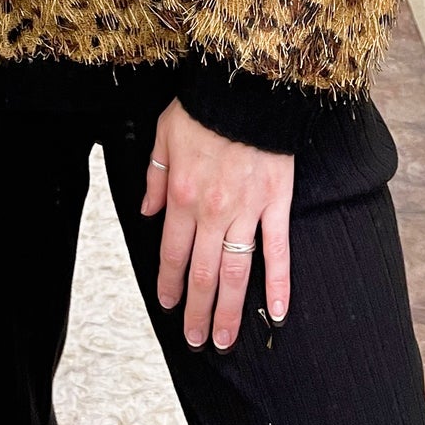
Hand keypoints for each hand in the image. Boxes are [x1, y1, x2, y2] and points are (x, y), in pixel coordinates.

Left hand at [142, 98, 294, 350]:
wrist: (248, 84)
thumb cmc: (204, 106)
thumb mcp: (164, 134)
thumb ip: (155, 176)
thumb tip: (146, 209)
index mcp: (183, 196)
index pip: (173, 252)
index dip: (170, 282)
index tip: (169, 306)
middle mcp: (213, 211)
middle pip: (203, 273)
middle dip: (197, 310)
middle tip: (196, 340)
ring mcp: (247, 210)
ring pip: (236, 272)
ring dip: (229, 310)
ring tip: (224, 340)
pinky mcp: (277, 203)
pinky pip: (278, 250)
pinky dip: (278, 284)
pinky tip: (275, 313)